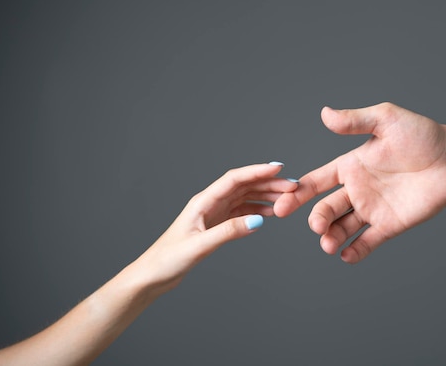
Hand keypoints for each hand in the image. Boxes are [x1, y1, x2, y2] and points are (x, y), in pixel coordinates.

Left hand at [134, 162, 297, 293]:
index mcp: (202, 201)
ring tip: (287, 199)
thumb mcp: (200, 246)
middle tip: (292, 186)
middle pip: (243, 186)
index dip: (257, 171)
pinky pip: (241, 212)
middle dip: (268, 183)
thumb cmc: (168, 259)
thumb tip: (258, 221)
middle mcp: (209, 203)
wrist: (153, 275)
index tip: (278, 169)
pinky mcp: (215, 225)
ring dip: (265, 196)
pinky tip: (270, 213)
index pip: (234, 179)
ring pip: (245, 198)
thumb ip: (228, 232)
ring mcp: (213, 213)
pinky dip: (257, 211)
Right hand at [274, 103, 445, 263]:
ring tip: (329, 245)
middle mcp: (358, 189)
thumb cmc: (422, 135)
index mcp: (351, 166)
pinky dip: (356, 251)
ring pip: (343, 228)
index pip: (316, 182)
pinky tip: (347, 255)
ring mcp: (373, 209)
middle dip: (317, 220)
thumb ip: (354, 121)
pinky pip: (368, 242)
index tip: (282, 206)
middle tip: (318, 227)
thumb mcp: (385, 120)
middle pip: (326, 209)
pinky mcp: (390, 225)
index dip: (298, 194)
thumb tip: (324, 114)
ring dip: (331, 238)